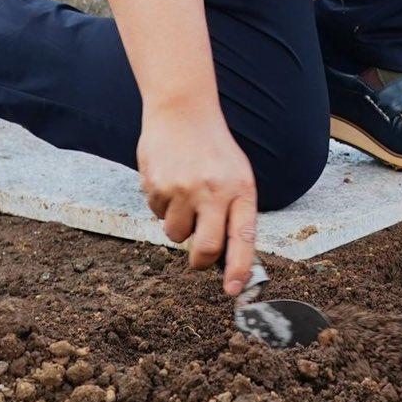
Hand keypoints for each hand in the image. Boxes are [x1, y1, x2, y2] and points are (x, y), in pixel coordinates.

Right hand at [136, 103, 258, 295]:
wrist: (182, 109)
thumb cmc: (213, 149)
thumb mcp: (236, 175)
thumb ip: (234, 212)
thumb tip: (227, 259)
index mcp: (240, 189)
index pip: (243, 238)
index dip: (239, 269)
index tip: (234, 291)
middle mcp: (213, 190)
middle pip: (206, 249)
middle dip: (200, 262)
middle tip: (199, 256)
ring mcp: (183, 189)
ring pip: (176, 235)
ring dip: (179, 225)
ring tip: (184, 195)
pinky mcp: (157, 185)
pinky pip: (157, 214)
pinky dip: (162, 205)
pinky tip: (169, 179)